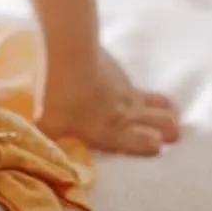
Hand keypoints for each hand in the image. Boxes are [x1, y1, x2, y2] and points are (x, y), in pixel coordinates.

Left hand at [38, 48, 179, 156]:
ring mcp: (128, 91)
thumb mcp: (47, 125)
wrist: (70, 51)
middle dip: (171, 131)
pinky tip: (131, 94)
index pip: (148, 144)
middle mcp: (127, 114)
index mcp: (111, 131)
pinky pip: (142, 87)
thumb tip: (40, 159)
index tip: (154, 147)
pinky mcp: (122, 73)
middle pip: (167, 124)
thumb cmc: (57, 94)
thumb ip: (46, 144)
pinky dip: (146, 95)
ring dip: (168, 112)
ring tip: (166, 118)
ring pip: (162, 104)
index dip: (154, 146)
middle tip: (168, 135)